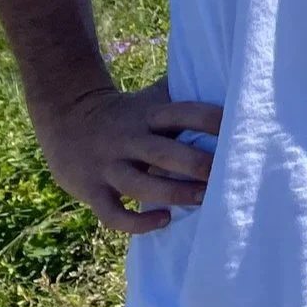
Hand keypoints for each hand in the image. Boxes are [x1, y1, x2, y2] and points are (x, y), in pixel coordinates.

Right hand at [32, 76, 222, 234]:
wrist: (66, 117)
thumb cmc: (126, 111)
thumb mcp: (150, 98)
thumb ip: (181, 95)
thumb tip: (229, 84)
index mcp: (148, 114)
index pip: (184, 113)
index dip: (211, 121)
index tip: (241, 131)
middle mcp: (129, 139)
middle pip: (165, 153)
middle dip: (196, 164)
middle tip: (225, 174)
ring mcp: (108, 166)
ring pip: (141, 186)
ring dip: (174, 194)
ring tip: (203, 199)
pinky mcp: (91, 190)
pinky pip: (114, 214)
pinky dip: (137, 223)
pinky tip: (163, 220)